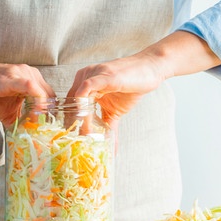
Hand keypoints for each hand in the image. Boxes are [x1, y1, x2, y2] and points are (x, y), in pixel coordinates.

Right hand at [0, 62, 54, 126]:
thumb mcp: (5, 110)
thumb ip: (18, 120)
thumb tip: (25, 138)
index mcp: (31, 80)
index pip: (50, 98)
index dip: (49, 114)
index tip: (43, 128)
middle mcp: (31, 74)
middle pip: (51, 97)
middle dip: (48, 115)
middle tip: (40, 129)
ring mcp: (23, 74)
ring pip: (45, 94)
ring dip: (43, 113)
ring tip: (34, 125)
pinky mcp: (14, 78)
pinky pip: (34, 89)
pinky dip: (37, 104)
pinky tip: (33, 116)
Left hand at [67, 31, 220, 128]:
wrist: (151, 70)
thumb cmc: (132, 86)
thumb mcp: (115, 111)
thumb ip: (108, 127)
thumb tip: (111, 150)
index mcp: (84, 85)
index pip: (69, 106)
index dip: (70, 124)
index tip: (72, 140)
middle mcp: (84, 78)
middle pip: (70, 104)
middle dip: (72, 124)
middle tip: (75, 142)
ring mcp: (93, 75)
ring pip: (77, 99)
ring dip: (79, 119)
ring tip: (84, 136)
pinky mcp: (104, 75)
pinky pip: (86, 88)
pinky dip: (83, 105)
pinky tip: (87, 119)